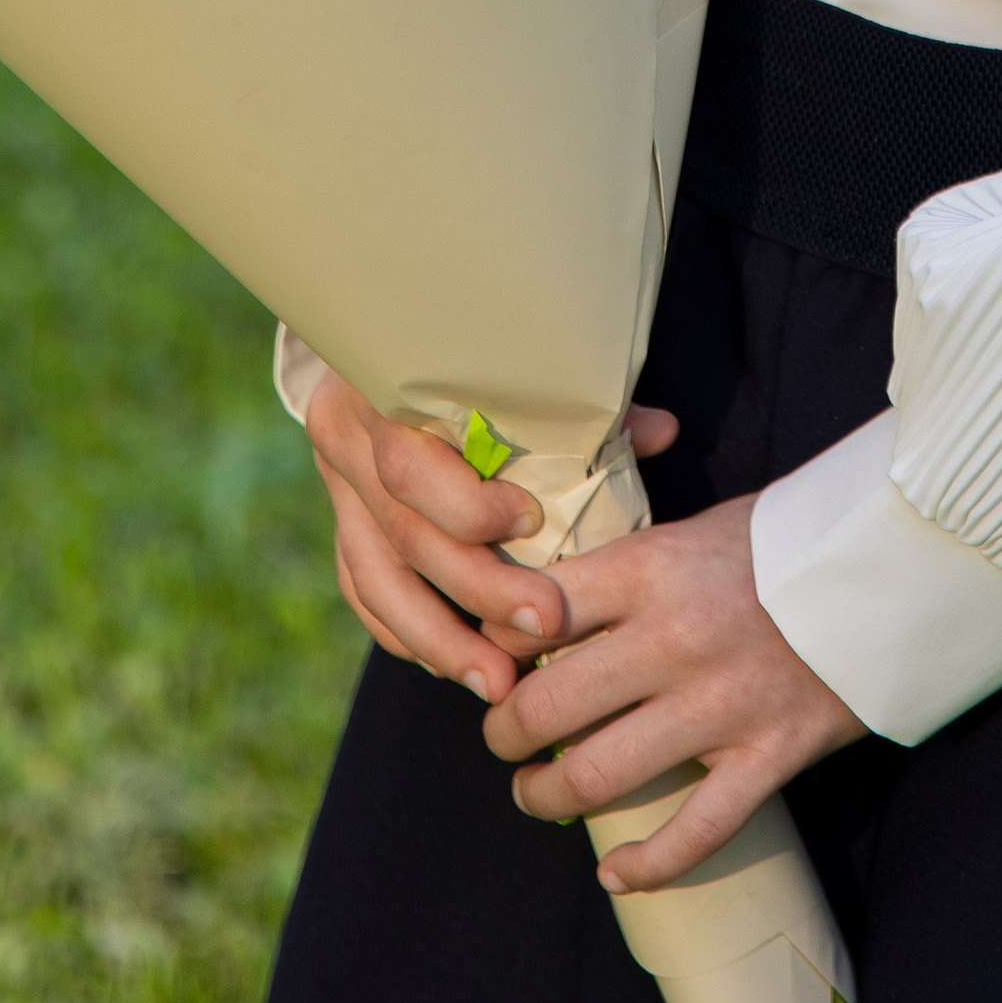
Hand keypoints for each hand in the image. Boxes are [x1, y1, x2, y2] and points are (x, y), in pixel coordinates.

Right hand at [303, 376, 677, 704]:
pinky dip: (405, 632)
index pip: (411, 463)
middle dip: (477, 589)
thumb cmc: (468, 340)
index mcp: (384, 385)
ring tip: (497, 685)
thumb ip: (578, 398)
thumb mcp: (511, 357)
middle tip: (543, 628)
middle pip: (404, 531)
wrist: (385, 317)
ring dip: (438, 640)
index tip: (532, 524)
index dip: (469, 506)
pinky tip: (453, 667)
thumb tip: (663, 431)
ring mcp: (338, 482)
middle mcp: (349, 436)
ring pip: (375, 579)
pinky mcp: (342, 517)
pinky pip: (364, 589)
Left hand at [481, 491, 865, 889]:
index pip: (536, 612)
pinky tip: (616, 871)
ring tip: (534, 792)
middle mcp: (675, 637)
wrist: (894, 563)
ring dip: (548, 794)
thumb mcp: (697, 528)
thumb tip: (551, 600)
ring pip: (600, 774)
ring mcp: (721, 704)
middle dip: (506, 732)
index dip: (498, 642)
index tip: (492, 659)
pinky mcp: (768, 755)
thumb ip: (629, 566)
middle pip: (549, 704)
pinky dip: (646, 864)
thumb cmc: (788, 541)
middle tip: (502, 737)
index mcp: (653, 568)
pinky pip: (694, 833)